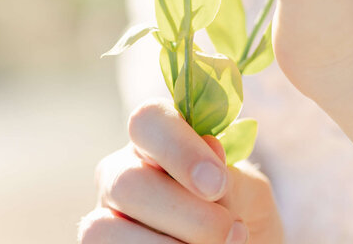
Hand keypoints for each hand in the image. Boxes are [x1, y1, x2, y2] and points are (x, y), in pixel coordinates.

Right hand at [78, 98, 283, 243]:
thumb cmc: (241, 217)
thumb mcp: (247, 193)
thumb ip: (230, 173)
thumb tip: (210, 147)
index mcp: (158, 138)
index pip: (148, 120)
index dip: (179, 149)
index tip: (216, 183)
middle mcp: (122, 171)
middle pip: (128, 182)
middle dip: (185, 213)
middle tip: (228, 232)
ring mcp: (105, 215)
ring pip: (105, 228)